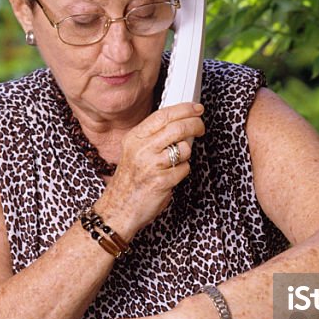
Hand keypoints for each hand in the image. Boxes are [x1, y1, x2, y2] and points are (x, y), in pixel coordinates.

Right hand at [101, 102, 204, 239]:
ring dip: (186, 154)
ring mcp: (151, 165)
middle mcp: (141, 149)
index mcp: (134, 137)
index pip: (164, 115)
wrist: (118, 209)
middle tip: (200, 128)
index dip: (184, 109)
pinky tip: (170, 176)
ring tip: (175, 161)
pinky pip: (184, 169)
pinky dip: (181, 172)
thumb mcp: (133, 150)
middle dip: (196, 125)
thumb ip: (153, 135)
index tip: (196, 109)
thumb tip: (181, 121)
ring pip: (184, 149)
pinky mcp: (161, 181)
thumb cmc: (130, 180)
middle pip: (178, 128)